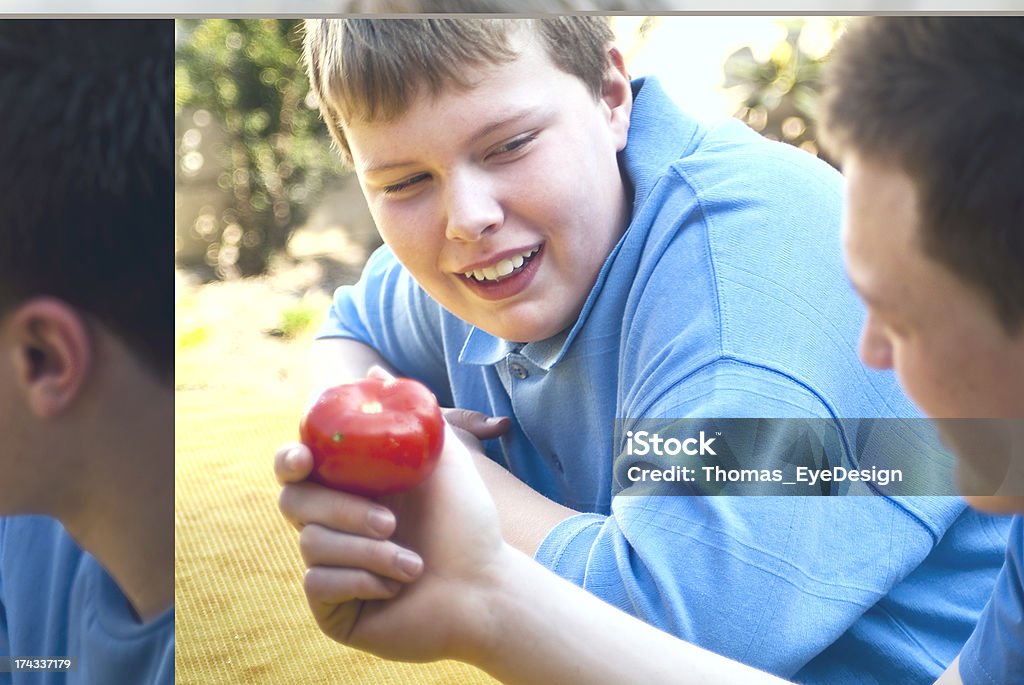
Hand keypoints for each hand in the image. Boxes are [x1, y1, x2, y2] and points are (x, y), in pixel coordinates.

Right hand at [275, 420, 507, 662]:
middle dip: (342, 510)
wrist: (485, 588)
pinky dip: (360, 580)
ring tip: (413, 563)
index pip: (298, 468)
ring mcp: (330, 567)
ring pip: (311, 543)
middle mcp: (333, 526)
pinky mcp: (331, 608)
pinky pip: (318, 582)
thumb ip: (413, 415)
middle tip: (390, 521)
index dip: (289, 460)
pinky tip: (395, 587)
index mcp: (351, 488)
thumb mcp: (445, 461)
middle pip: (294, 503)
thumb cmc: (468, 524)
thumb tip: (376, 374)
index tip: (304, 459)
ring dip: (368, 550)